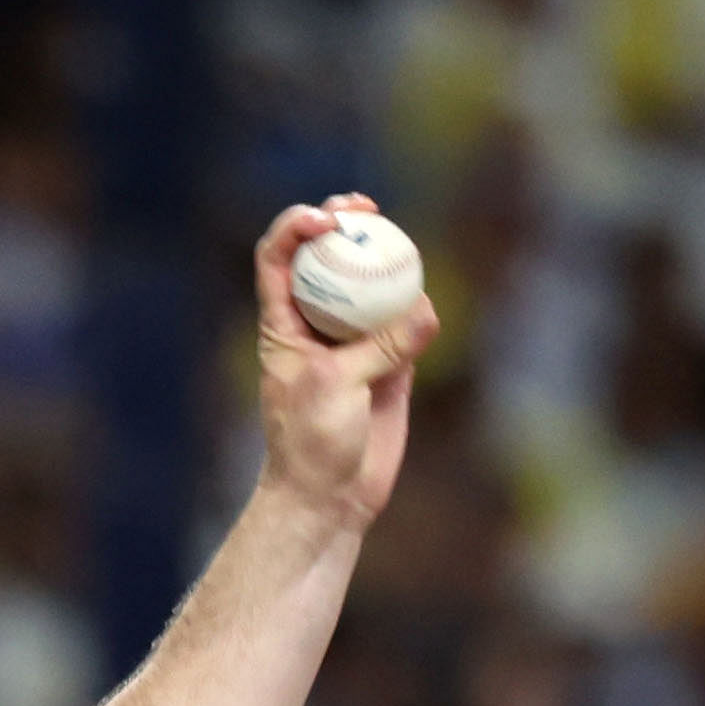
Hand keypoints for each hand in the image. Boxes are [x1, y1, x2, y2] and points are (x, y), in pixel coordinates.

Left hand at [247, 199, 431, 540]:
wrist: (330, 497)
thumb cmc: (311, 443)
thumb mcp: (336, 387)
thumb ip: (380, 346)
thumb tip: (425, 310)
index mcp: (283, 323)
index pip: (278, 258)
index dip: (294, 227)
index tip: (323, 220)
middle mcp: (316, 324)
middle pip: (327, 257)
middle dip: (343, 223)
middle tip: (364, 208)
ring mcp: (354, 341)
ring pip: (370, 285)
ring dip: (385, 259)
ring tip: (400, 243)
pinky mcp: (389, 364)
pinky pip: (407, 324)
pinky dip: (418, 312)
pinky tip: (427, 313)